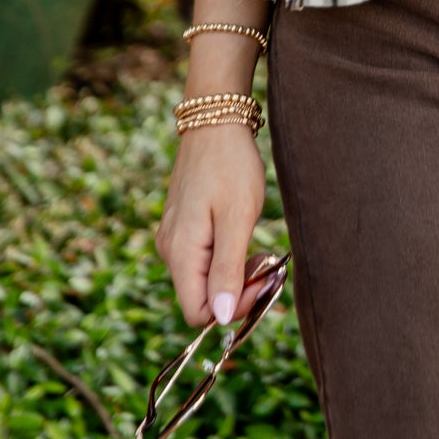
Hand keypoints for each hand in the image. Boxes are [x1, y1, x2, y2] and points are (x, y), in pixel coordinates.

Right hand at [155, 123, 266, 327]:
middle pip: (201, 298)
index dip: (233, 308)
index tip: (262, 282)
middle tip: (268, 265)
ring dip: (234, 274)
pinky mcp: (184, 226)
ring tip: (259, 249)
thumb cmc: (230, 166)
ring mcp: (175, 237)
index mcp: (180, 252)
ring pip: (203, 279)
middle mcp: (170, 250)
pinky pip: (203, 259)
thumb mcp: (237, 219)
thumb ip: (228, 269)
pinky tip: (243, 235)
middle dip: (238, 290)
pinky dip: (227, 256)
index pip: (198, 313)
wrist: (216, 120)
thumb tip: (223, 318)